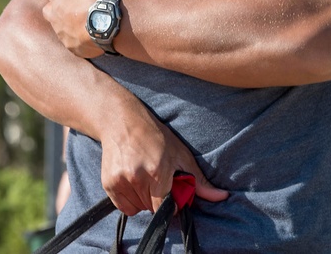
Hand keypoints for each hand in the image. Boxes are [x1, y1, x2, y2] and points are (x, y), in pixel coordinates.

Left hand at [39, 0, 113, 57]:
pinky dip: (77, 39)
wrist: (105, 23)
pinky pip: (73, 43)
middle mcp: (55, 16)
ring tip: (74, 20)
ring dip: (64, 23)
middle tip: (61, 2)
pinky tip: (85, 37)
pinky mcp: (75, 47)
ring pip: (59, 27)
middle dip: (53, 5)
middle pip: (48, 10)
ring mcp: (64, 33)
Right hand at [98, 106, 228, 214]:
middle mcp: (137, 179)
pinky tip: (134, 181)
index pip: (166, 209)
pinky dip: (131, 200)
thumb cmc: (156, 137)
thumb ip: (200, 181)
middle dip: (159, 199)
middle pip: (153, 209)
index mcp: (157, 172)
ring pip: (139, 209)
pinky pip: (125, 207)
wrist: (122, 121)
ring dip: (145, 200)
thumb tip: (222, 197)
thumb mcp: (182, 155)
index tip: (174, 194)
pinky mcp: (109, 184)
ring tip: (146, 177)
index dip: (172, 205)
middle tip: (159, 179)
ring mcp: (121, 182)